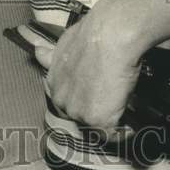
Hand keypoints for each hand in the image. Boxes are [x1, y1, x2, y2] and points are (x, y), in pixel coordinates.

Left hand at [33, 0, 143, 131]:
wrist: (109, 36)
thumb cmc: (91, 35)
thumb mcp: (63, 45)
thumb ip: (51, 57)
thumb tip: (38, 51)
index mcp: (54, 84)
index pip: (66, 102)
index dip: (83, 100)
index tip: (96, 97)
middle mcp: (62, 102)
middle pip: (80, 116)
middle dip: (95, 111)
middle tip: (112, 101)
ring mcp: (79, 113)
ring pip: (96, 126)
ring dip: (109, 120)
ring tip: (123, 109)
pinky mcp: (99, 121)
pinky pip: (114, 135)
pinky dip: (124, 132)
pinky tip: (130, 126)